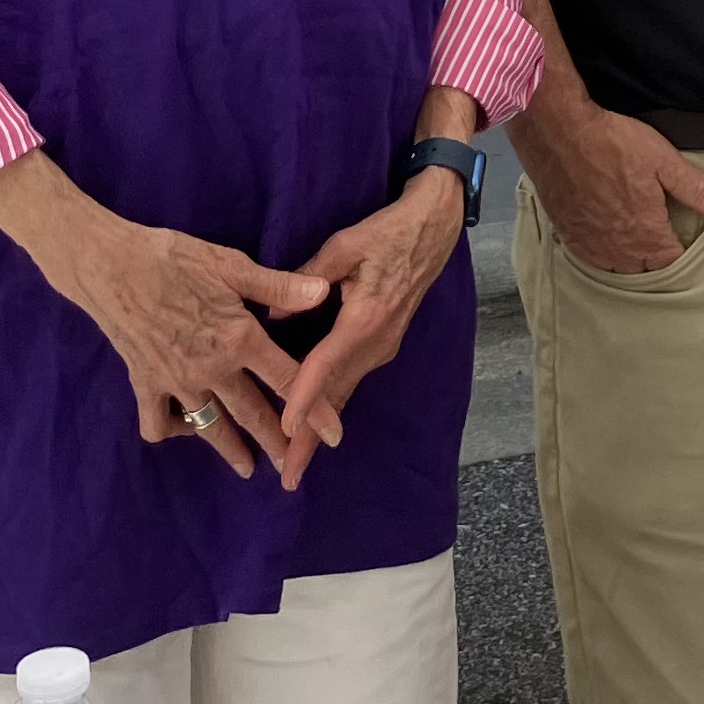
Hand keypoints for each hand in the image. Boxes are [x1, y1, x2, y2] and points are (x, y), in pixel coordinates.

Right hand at [13, 201, 327, 484]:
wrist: (108, 265)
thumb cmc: (172, 258)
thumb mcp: (230, 265)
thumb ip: (278, 286)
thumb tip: (324, 291)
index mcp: (239, 339)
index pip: (288, 381)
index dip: (316, 409)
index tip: (335, 435)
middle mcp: (212, 368)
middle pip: (252, 414)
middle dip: (276, 442)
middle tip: (294, 465)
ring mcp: (176, 382)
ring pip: (210, 426)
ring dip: (231, 449)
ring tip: (247, 468)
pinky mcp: (144, 384)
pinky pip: (159, 422)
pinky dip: (174, 430)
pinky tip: (186, 426)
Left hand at [279, 168, 471, 476]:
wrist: (432, 229)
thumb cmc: (388, 232)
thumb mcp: (344, 245)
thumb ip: (306, 278)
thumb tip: (271, 314)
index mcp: (366, 318)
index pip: (326, 366)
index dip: (302, 398)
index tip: (283, 429)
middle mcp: (377, 342)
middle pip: (337, 397)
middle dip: (312, 439)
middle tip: (288, 475)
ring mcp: (383, 346)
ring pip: (345, 393)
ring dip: (321, 429)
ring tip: (296, 461)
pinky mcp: (383, 343)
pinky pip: (351, 380)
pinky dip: (331, 404)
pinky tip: (314, 421)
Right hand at [510, 82, 703, 276]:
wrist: (558, 132)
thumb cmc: (608, 143)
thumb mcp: (663, 161)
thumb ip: (697, 188)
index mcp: (645, 232)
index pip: (671, 263)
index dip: (682, 254)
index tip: (685, 242)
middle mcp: (617, 246)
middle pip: (644, 270)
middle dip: (656, 260)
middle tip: (663, 241)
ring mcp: (590, 243)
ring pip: (616, 268)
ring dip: (629, 260)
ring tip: (638, 242)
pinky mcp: (569, 234)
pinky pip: (591, 258)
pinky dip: (602, 253)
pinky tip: (607, 237)